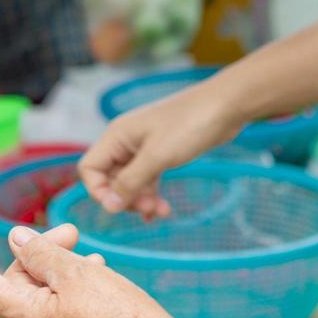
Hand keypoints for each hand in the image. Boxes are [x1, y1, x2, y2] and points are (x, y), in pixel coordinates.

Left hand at [0, 223, 186, 317]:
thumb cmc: (116, 314)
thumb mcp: (75, 272)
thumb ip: (39, 253)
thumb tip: (15, 239)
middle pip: (17, 287)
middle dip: (39, 256)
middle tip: (72, 233)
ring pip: (39, 302)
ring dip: (58, 275)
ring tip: (92, 260)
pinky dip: (67, 298)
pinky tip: (94, 283)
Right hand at [79, 79, 242, 216]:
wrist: (227, 106)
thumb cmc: (190, 124)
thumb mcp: (157, 157)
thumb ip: (130, 182)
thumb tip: (109, 206)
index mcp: (117, 136)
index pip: (90, 169)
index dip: (99, 191)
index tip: (120, 206)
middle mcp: (125, 141)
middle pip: (110, 179)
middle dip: (126, 198)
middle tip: (148, 209)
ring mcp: (143, 147)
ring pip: (130, 182)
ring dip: (142, 200)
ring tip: (161, 212)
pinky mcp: (161, 152)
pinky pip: (147, 179)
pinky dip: (152, 194)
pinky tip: (162, 209)